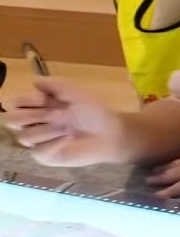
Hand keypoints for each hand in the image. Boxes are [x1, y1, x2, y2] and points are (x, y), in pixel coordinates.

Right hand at [3, 78, 128, 165]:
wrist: (110, 132)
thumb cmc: (94, 111)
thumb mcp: (76, 93)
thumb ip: (55, 85)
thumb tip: (34, 80)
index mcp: (40, 106)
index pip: (16, 103)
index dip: (23, 101)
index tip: (40, 100)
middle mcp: (36, 123)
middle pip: (11, 121)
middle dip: (28, 117)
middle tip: (49, 115)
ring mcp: (40, 140)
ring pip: (24, 137)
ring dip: (46, 130)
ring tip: (67, 128)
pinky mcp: (47, 156)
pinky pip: (38, 152)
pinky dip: (53, 143)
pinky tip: (68, 138)